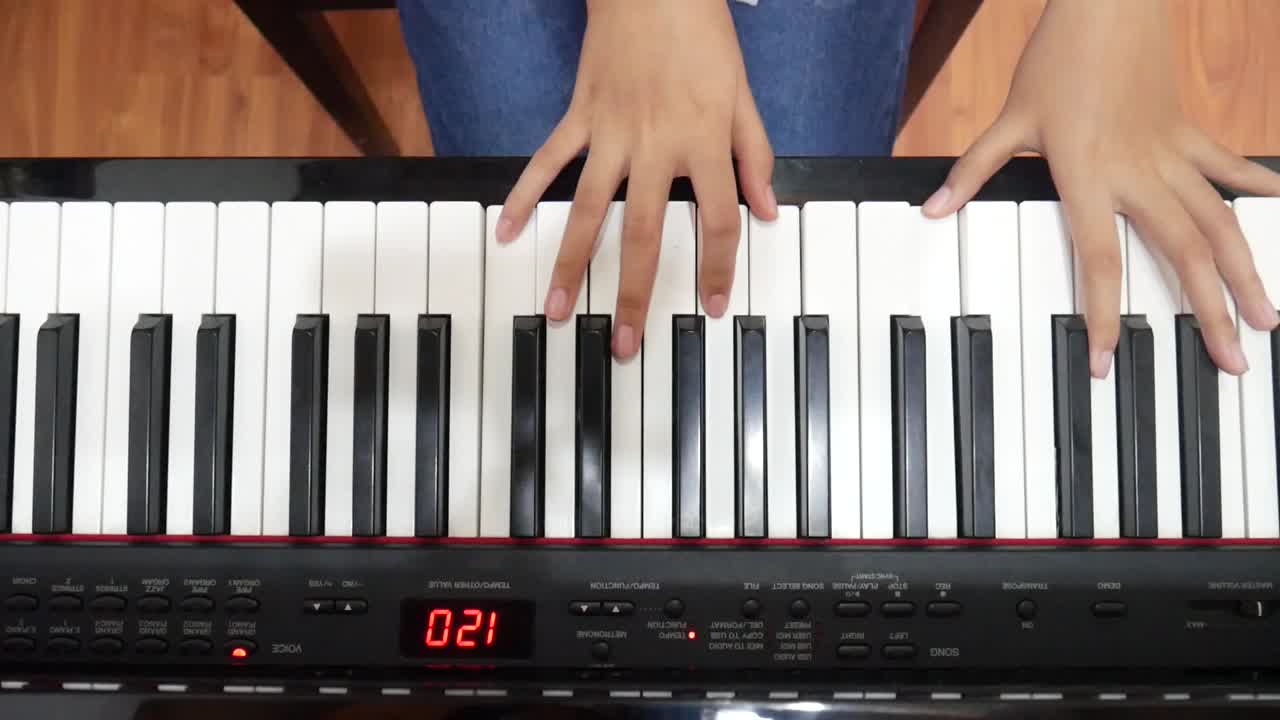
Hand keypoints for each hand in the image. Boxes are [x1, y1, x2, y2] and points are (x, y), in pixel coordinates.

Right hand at [496, 0, 776, 358]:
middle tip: (625, 344)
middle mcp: (655, 148)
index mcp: (702, 144)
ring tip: (554, 309)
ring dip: (570, 263)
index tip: (715, 308)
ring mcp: (611, 135)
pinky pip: (547, 162)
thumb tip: (766, 210)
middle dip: (634, 294)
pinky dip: (525, 194)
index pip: (716, 221)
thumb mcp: (743, 94)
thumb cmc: (702, 35)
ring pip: (590, 211)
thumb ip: (753, 155)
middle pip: (645, 234)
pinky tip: (506, 231)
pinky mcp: (579, 117)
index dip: (719, 269)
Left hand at [923, 0, 1279, 376]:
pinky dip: (1256, 190)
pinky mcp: (1190, 132)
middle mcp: (1139, 173)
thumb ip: (974, 170)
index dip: (1102, 315)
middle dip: (1209, 312)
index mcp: (1090, 176)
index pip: (1099, 261)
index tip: (1109, 361)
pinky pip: (1227, 169)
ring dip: (1245, 272)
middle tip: (1233, 361)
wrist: (1111, 4)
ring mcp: (1172, 154)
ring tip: (1270, 317)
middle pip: (1181, 254)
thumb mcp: (1009, 117)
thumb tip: (934, 208)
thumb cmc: (1059, 58)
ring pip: (1219, 223)